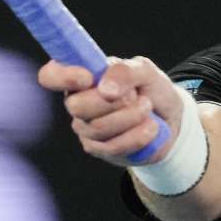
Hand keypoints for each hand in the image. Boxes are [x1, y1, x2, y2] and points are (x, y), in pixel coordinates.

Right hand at [38, 56, 182, 167]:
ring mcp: (84, 127)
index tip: (86, 78)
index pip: (51, 76)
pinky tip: (150, 127)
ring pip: (98, 128)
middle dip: (113, 101)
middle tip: (135, 95)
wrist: (170, 119)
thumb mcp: (145, 71)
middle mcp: (76, 101)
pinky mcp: (98, 149)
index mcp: (81, 74)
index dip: (62, 77)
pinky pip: (113, 146)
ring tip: (147, 108)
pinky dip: (138, 135)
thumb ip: (125, 71)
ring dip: (131, 117)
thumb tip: (105, 89)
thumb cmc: (150, 88)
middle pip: (77, 106)